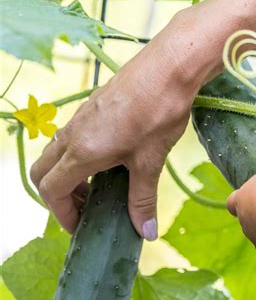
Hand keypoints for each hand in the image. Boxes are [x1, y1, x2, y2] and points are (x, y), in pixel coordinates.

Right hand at [30, 12, 207, 238]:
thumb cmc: (158, 113)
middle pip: (43, 171)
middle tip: (87, 207)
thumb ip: (143, 199)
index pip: (50, 190)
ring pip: (57, 152)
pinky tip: (113, 159)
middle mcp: (73, 134)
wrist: (169, 67)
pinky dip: (80, 156)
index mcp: (81, 152)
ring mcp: (81, 118)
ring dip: (70, 175)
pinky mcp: (93, 106)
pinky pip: (73, 137)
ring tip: (102, 187)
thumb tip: (145, 232)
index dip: (62, 214)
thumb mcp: (151, 162)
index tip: (83, 225)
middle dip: (58, 196)